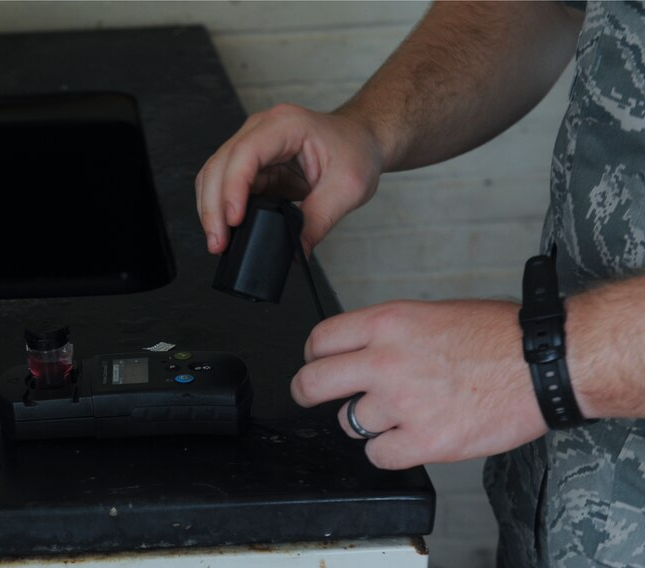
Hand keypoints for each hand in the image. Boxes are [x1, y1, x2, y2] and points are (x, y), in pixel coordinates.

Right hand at [195, 104, 381, 255]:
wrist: (361, 140)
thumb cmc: (356, 151)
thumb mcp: (348, 187)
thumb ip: (320, 219)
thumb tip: (296, 250)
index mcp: (286, 125)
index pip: (245, 153)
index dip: (233, 187)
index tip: (234, 219)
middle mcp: (261, 129)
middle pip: (220, 165)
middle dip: (214, 207)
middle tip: (219, 242)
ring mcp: (252, 144)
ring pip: (214, 175)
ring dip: (211, 210)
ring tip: (218, 243)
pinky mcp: (252, 164)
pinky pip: (225, 184)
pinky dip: (220, 209)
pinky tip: (226, 231)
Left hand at [290, 300, 547, 468]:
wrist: (545, 364)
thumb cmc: (499, 336)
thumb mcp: (432, 313)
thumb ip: (389, 332)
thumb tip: (361, 350)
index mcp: (388, 323)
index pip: (320, 340)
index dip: (313, 355)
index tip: (317, 363)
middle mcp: (386, 361)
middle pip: (313, 383)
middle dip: (307, 392)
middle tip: (311, 396)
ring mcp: (402, 403)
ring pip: (348, 422)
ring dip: (364, 422)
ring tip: (394, 414)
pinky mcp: (424, 441)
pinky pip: (379, 455)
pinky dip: (389, 451)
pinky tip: (407, 437)